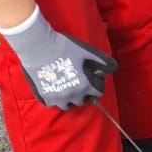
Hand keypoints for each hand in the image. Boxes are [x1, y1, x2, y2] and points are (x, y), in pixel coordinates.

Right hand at [0, 6, 117, 109]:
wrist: (39, 46)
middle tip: (78, 81)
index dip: (96, 84)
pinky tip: (54, 87)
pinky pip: (52, 103)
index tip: (92, 77)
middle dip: (83, 92)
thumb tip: (113, 67)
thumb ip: (102, 60)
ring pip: (67, 105)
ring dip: (69, 98)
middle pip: (83, 100)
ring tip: (66, 87)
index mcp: (85, 85)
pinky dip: (55, 98)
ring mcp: (57, 97)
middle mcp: (72, 95)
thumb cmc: (64, 46)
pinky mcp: (44, 96)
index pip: (97, 92)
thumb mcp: (86, 51)